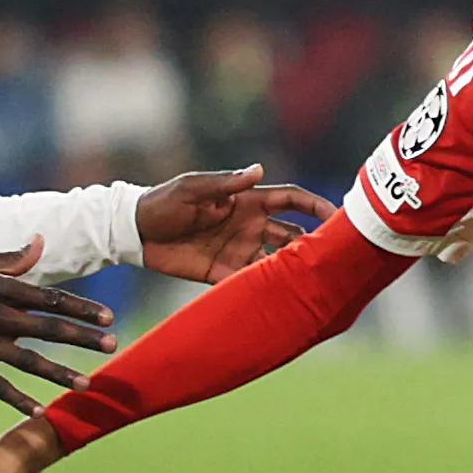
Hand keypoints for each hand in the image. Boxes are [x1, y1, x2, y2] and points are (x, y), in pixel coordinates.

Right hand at [0, 242, 116, 416]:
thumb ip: (11, 259)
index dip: (81, 308)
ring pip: (28, 360)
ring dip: (60, 372)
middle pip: (47, 328)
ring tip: (86, 383)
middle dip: (82, 338)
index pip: (50, 298)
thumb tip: (41, 241)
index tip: (107, 317)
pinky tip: (41, 411)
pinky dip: (19, 399)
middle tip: (112, 345)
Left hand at [133, 165, 330, 281]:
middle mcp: (250, 226)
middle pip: (293, 234)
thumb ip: (225, 184)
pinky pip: (252, 284)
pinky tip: (283, 302)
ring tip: (315, 284)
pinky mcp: (224, 274)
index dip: (315, 205)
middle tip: (335, 258)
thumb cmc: (163, 202)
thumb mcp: (192, 189)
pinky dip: (268, 292)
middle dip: (315, 244)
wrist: (135, 234)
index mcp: (247, 201)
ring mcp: (239, 251)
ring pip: (278, 262)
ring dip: (295, 271)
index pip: (291, 200)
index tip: (338, 215)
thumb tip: (259, 170)